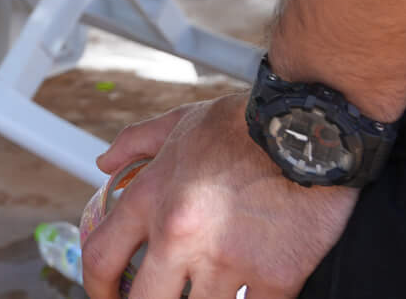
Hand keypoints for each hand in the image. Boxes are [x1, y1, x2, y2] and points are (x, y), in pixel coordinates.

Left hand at [81, 94, 355, 298]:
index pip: (99, 258)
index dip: (96, 289)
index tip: (106, 297)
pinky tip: (249, 297)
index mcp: (149, 198)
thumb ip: (134, 144)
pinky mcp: (275, 277)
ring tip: (209, 294)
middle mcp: (178, 234)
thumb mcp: (178, 124)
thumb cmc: (243, 125)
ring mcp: (226, 260)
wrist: (308, 130)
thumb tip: (103, 162)